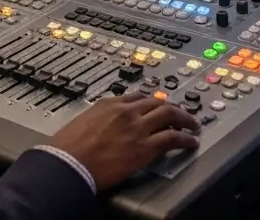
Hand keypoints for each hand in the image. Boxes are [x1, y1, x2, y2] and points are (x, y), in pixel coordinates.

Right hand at [49, 94, 199, 190]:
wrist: (67, 163)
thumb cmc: (66, 149)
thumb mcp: (80, 123)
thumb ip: (95, 120)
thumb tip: (98, 127)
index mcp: (107, 104)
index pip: (135, 96)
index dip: (149, 101)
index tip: (155, 104)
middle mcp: (125, 111)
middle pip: (156, 101)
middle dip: (171, 106)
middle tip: (180, 112)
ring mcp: (137, 127)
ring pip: (170, 114)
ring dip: (185, 118)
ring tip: (193, 124)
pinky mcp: (145, 147)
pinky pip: (173, 137)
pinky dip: (186, 138)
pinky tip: (191, 142)